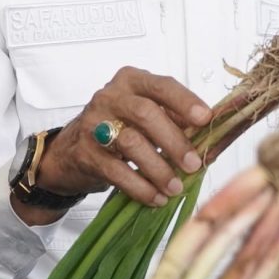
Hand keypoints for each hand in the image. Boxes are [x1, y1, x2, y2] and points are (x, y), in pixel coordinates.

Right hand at [29, 68, 213, 215]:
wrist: (69, 152)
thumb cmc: (117, 128)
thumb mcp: (144, 116)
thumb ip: (174, 120)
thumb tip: (210, 138)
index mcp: (131, 81)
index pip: (161, 85)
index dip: (185, 101)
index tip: (204, 119)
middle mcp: (110, 97)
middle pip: (146, 113)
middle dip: (174, 141)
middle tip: (193, 164)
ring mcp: (94, 124)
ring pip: (131, 143)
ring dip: (159, 169)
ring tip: (175, 187)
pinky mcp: (86, 153)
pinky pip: (117, 171)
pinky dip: (140, 187)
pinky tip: (156, 197)